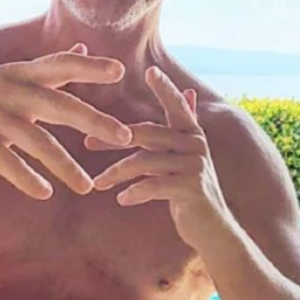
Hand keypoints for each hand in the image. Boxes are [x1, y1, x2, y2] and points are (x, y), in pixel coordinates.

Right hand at [0, 44, 132, 199]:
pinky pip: (7, 163)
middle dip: (95, 121)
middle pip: (59, 105)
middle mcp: (8, 91)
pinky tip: (45, 192)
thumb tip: (85, 49)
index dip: (89, 67)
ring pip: (37, 142)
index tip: (120, 72)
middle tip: (125, 136)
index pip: (60, 65)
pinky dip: (27, 179)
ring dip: (66, 166)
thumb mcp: (6, 73)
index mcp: (19, 73)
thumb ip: (48, 67)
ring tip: (88, 186)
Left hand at [88, 67, 230, 250]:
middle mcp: (196, 145)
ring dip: (116, 172)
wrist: (213, 229)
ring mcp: (195, 167)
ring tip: (98, 183)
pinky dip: (134, 192)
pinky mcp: (190, 189)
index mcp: (193, 134)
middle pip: (147, 134)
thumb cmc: (192, 191)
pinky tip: (122, 199)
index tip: (150, 70)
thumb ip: (183, 127)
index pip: (177, 106)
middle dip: (112, 138)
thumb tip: (190, 91)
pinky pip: (153, 185)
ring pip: (144, 161)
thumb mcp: (188, 155)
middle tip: (86, 143)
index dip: (165, 88)